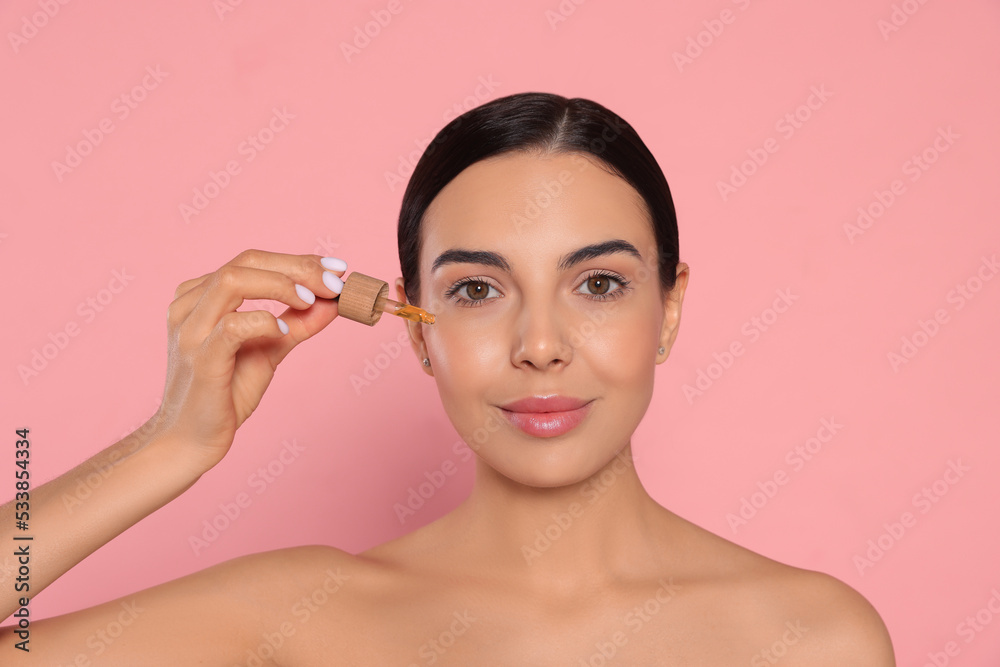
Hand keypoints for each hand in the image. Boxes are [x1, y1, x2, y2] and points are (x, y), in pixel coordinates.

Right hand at [150, 249, 344, 471]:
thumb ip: (298, 324)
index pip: (252, 261)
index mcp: (201, 296)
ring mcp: (190, 331)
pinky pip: (232, 326)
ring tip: (310, 301)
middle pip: (245, 262)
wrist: (191, 440)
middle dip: (297, 267)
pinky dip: (264, 321)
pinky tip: (284, 332)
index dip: (298, 260)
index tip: (336, 269)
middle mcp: (190, 306)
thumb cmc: (225, 393)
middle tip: (335, 282)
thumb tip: (333, 303)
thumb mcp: (270, 350)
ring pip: (232, 280)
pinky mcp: (200, 359)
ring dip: (281, 285)